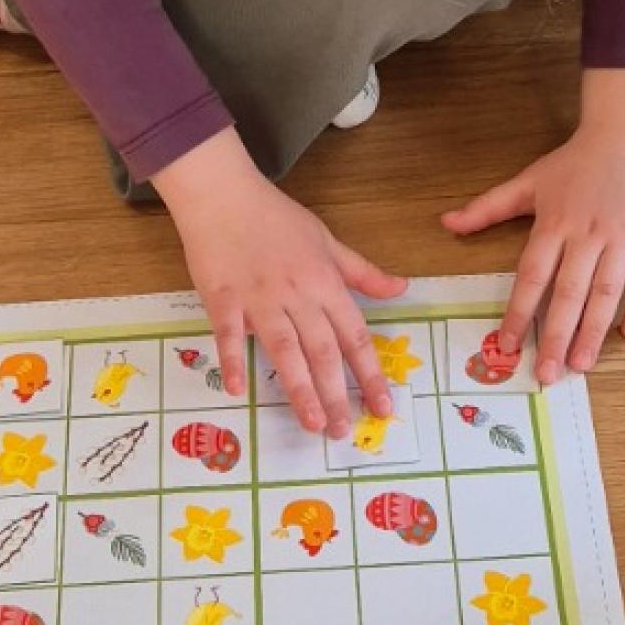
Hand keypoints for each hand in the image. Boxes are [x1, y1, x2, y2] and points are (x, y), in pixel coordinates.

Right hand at [157, 129, 403, 438]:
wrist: (225, 193)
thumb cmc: (276, 217)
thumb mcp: (327, 240)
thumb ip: (362, 272)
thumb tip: (401, 287)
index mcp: (324, 282)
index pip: (354, 335)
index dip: (370, 374)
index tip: (383, 407)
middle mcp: (297, 294)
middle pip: (322, 349)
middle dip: (336, 393)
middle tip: (344, 431)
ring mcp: (259, 297)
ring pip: (284, 348)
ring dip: (298, 388)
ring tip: (313, 423)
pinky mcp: (222, 297)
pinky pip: (229, 333)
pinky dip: (233, 359)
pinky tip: (237, 389)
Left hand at [442, 72, 624, 382]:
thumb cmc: (575, 163)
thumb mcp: (528, 181)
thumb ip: (488, 208)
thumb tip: (445, 223)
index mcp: (554, 222)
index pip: (532, 275)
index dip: (519, 311)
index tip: (508, 345)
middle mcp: (587, 233)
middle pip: (569, 292)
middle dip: (557, 335)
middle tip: (548, 374)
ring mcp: (623, 236)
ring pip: (607, 291)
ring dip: (594, 331)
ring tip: (583, 365)